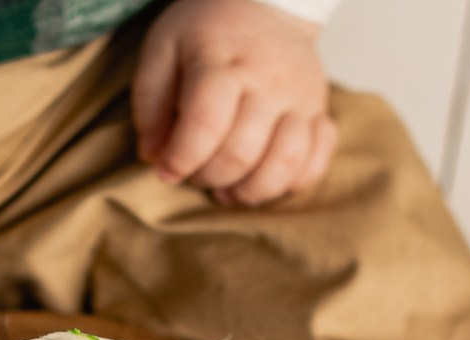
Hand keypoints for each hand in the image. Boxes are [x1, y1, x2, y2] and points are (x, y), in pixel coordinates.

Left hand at [131, 0, 335, 205]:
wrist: (266, 1)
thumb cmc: (209, 30)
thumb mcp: (164, 48)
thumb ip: (149, 101)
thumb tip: (152, 155)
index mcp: (223, 63)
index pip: (205, 126)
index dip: (181, 160)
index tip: (167, 170)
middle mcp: (269, 81)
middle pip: (241, 154)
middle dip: (209, 178)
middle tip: (195, 174)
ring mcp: (301, 97)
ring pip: (285, 164)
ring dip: (251, 192)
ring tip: (228, 190)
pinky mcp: (319, 110)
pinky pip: (317, 160)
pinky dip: (292, 183)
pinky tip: (265, 179)